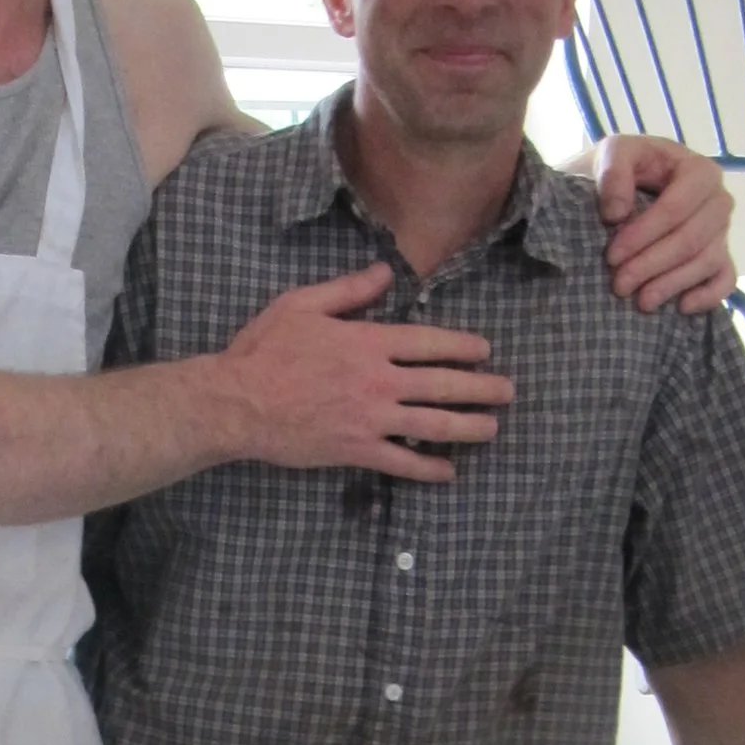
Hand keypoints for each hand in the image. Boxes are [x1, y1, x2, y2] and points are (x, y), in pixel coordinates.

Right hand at [223, 263, 513, 481]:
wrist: (237, 403)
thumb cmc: (265, 350)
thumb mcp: (303, 304)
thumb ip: (349, 290)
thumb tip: (386, 272)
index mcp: (368, 341)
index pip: (430, 342)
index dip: (463, 346)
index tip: (484, 350)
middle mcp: (378, 380)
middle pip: (443, 384)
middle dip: (480, 388)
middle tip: (506, 391)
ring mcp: (370, 419)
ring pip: (432, 425)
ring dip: (468, 427)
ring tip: (492, 428)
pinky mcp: (356, 450)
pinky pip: (401, 462)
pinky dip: (428, 468)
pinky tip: (449, 471)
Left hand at [589, 138, 737, 312]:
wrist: (621, 188)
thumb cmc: (621, 171)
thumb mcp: (612, 154)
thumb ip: (612, 172)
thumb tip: (617, 212)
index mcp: (698, 170)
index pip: (678, 207)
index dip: (645, 234)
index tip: (611, 255)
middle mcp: (718, 200)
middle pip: (693, 239)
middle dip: (654, 264)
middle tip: (619, 284)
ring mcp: (722, 231)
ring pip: (707, 262)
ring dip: (673, 284)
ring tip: (641, 301)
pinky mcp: (719, 257)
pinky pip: (726, 280)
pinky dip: (708, 296)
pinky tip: (681, 307)